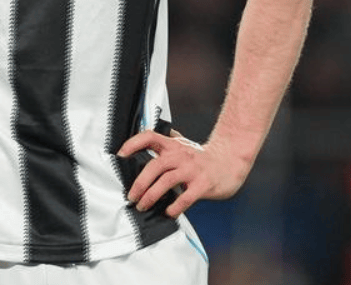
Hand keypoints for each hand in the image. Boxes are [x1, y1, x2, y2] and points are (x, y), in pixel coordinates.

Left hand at [117, 130, 248, 218]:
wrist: (230, 161)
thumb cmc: (202, 156)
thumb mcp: (183, 144)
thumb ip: (165, 142)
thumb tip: (142, 140)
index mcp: (173, 145)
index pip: (149, 137)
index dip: (133, 143)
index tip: (120, 155)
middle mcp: (181, 155)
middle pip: (155, 166)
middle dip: (139, 183)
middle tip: (131, 196)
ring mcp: (192, 170)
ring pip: (166, 181)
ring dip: (151, 196)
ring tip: (143, 206)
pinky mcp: (203, 184)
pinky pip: (186, 197)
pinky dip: (175, 206)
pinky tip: (168, 212)